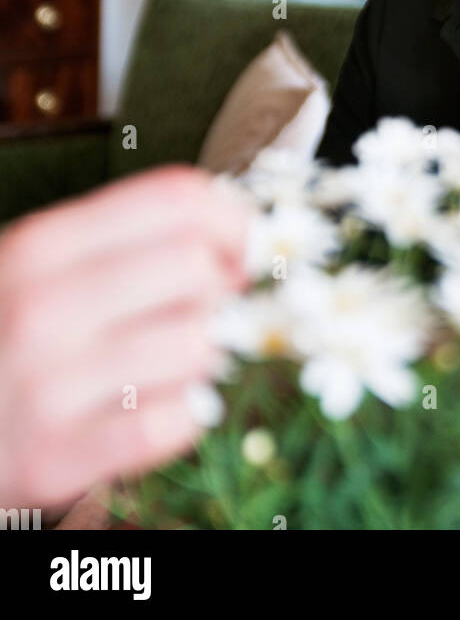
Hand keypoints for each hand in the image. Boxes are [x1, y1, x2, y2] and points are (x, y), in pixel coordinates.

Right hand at [0, 165, 251, 509]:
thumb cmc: (7, 337)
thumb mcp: (40, 267)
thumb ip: (126, 241)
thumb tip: (235, 235)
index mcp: (43, 244)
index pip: (175, 199)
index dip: (231, 219)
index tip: (239, 247)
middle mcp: (43, 306)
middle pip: (196, 266)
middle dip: (219, 290)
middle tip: (202, 310)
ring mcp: (47, 384)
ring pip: (195, 345)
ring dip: (200, 358)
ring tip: (165, 365)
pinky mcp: (55, 457)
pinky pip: (172, 423)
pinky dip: (182, 417)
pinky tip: (151, 411)